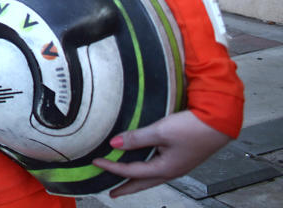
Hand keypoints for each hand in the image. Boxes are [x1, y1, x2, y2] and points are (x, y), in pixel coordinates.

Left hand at [93, 110, 230, 196]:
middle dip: (126, 189)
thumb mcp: (161, 131)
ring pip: (151, 177)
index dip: (112, 167)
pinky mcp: (182, 158)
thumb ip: (137, 138)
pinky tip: (145, 166)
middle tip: (112, 194)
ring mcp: (178, 166)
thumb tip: (114, 144)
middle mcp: (171, 171)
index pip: (131, 171)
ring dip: (136, 180)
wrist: (219, 122)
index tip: (96, 163)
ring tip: (125, 183)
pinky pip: (159, 169)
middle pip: (143, 183)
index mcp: (165, 169)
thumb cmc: (193, 127)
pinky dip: (147, 171)